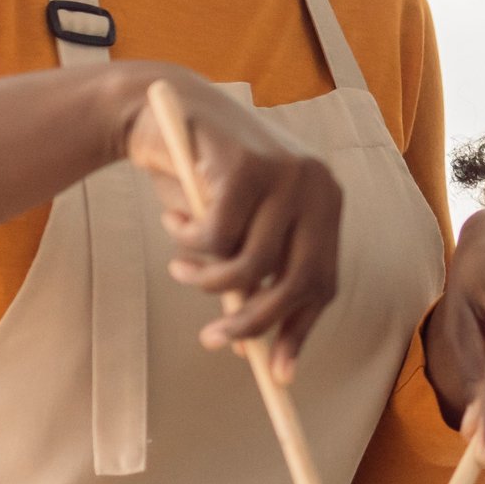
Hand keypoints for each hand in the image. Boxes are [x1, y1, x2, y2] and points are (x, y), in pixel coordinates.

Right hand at [125, 66, 341, 380]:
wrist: (159, 110)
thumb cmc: (200, 177)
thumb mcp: (235, 232)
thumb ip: (252, 277)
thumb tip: (251, 348)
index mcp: (325, 203)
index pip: (325, 280)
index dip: (300, 329)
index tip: (276, 373)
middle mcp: (317, 186)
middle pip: (301, 280)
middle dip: (255, 321)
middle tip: (213, 338)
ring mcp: (287, 173)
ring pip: (252, 264)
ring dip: (207, 280)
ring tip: (180, 266)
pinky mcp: (248, 166)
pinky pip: (217, 238)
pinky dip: (189, 242)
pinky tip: (175, 221)